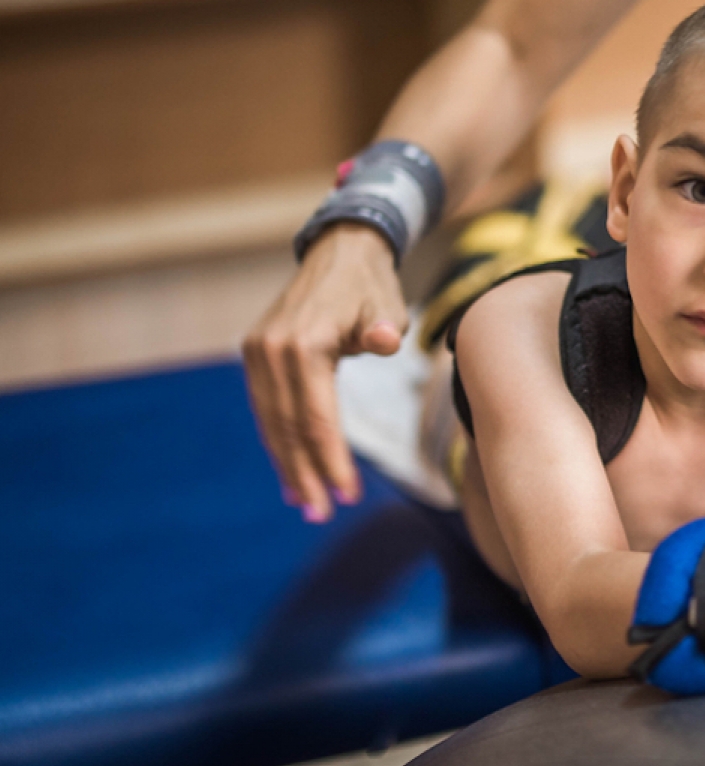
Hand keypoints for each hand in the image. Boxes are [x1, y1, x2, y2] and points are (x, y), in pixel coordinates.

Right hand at [243, 224, 408, 521]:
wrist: (340, 251)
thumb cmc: (371, 286)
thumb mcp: (387, 305)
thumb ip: (385, 328)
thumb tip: (386, 340)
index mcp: (305, 344)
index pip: (317, 418)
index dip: (331, 460)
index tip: (348, 496)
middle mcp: (273, 350)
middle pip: (288, 427)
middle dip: (306, 474)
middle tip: (321, 514)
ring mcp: (259, 352)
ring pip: (272, 422)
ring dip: (288, 465)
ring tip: (305, 504)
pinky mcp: (256, 354)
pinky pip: (267, 407)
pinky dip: (278, 440)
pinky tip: (291, 471)